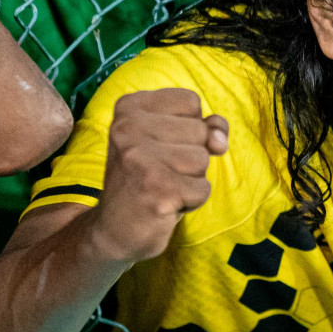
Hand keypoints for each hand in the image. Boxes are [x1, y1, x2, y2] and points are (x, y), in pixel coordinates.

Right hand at [89, 89, 229, 264]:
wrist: (113, 230)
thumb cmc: (149, 179)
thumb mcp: (172, 141)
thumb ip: (204, 126)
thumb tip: (219, 140)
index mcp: (130, 107)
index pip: (190, 101)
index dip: (188, 128)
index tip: (159, 146)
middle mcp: (128, 127)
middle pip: (199, 131)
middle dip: (190, 157)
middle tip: (159, 172)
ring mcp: (139, 158)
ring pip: (202, 159)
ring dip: (191, 179)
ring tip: (162, 186)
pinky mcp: (156, 189)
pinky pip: (203, 189)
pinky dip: (191, 201)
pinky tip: (164, 203)